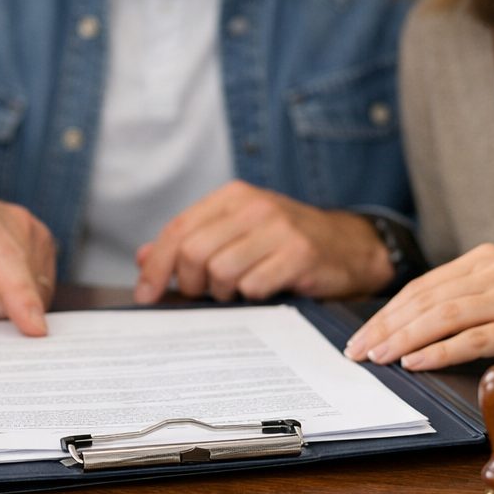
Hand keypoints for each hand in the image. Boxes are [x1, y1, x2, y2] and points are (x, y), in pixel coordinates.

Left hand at [133, 181, 392, 303]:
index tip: (146, 294)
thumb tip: (141, 258)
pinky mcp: (300, 255)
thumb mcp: (238, 232)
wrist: (351, 247)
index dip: (156, 265)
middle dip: (189, 283)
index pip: (178, 229)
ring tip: (237, 290)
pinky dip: (252, 297)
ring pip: (220, 271)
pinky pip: (254, 286)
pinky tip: (264, 291)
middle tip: (201, 294)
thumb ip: (191, 242)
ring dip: (222, 292)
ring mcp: (279, 229)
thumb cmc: (287, 243)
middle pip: (194, 252)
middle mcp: (255, 206)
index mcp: (233, 196)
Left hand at [343, 244, 493, 369]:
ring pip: (443, 316)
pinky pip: (475, 338)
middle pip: (425, 299)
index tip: (362, 334)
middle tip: (358, 350)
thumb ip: (468, 299)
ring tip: (379, 356)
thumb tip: (416, 328)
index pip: (423, 286)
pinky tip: (416, 362)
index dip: (387, 312)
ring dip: (404, 338)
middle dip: (385, 326)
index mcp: (484, 260)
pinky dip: (441, 350)